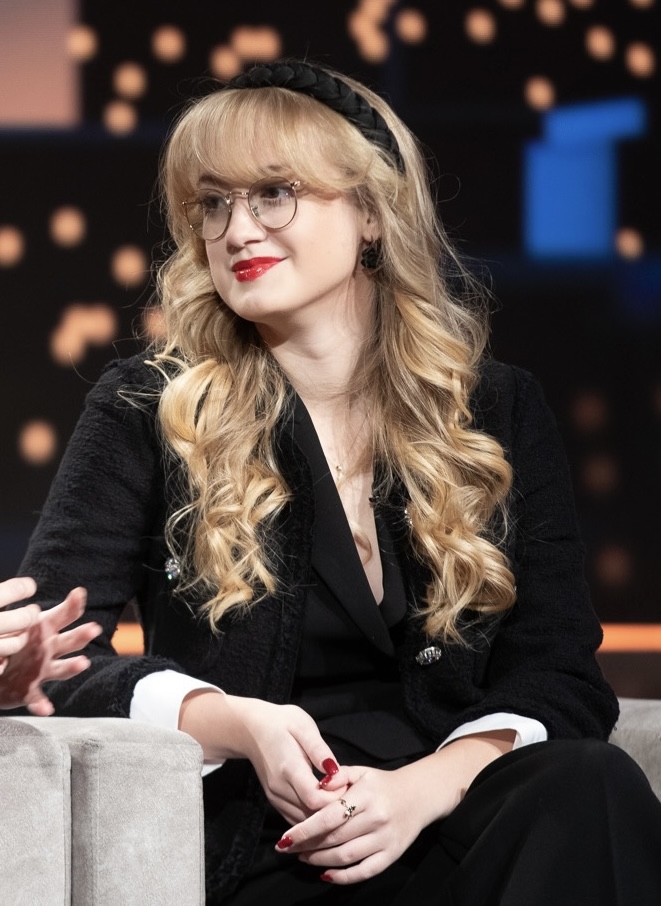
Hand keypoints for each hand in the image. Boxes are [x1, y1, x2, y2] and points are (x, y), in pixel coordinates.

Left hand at [0, 580, 101, 714]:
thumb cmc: (6, 642)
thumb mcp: (13, 624)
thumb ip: (19, 615)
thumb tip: (27, 594)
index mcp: (44, 629)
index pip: (63, 615)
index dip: (72, 605)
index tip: (79, 593)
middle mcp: (49, 649)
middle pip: (70, 641)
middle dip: (82, 634)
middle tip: (94, 628)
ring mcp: (42, 671)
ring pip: (62, 668)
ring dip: (73, 666)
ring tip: (83, 662)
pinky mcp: (29, 691)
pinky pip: (37, 699)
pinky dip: (42, 704)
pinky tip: (46, 708)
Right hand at [180, 692, 349, 824]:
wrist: (251, 729)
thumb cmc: (281, 723)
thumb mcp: (304, 726)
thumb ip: (319, 750)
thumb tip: (335, 771)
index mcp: (289, 768)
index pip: (315, 799)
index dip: (335, 798)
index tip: (346, 784)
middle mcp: (279, 788)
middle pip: (311, 815)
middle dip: (333, 810)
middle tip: (347, 793)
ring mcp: (275, 797)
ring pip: (303, 822)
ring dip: (323, 817)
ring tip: (338, 799)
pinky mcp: (274, 801)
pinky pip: (296, 820)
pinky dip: (312, 819)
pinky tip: (324, 806)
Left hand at [273, 762, 430, 883]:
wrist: (418, 795)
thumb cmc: (382, 784)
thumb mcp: (361, 772)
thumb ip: (337, 775)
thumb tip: (317, 786)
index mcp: (366, 795)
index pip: (329, 816)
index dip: (305, 829)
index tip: (286, 838)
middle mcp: (376, 818)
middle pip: (334, 838)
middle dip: (307, 846)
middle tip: (289, 847)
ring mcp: (385, 839)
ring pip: (345, 856)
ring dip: (319, 860)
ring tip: (303, 857)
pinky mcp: (392, 855)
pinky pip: (364, 871)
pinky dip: (343, 877)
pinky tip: (326, 874)